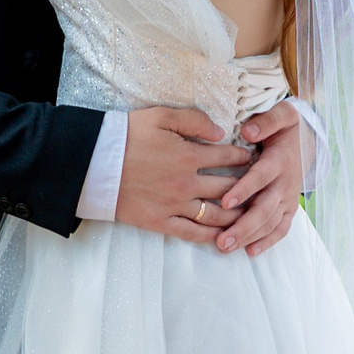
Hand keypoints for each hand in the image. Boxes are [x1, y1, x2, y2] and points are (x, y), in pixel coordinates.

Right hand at [112, 106, 253, 245]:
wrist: (92, 163)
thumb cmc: (125, 135)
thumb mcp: (160, 116)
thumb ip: (194, 121)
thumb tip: (220, 133)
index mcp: (189, 155)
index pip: (228, 157)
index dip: (245, 157)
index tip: (255, 158)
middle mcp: (186, 183)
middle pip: (228, 187)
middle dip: (249, 187)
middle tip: (261, 187)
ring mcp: (174, 205)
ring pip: (216, 214)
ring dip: (237, 215)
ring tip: (251, 214)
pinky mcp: (160, 221)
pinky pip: (192, 233)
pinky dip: (211, 237)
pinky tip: (225, 237)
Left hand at [213, 102, 306, 256]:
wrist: (309, 140)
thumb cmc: (287, 128)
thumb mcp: (283, 115)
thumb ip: (267, 121)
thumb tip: (248, 130)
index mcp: (280, 160)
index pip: (261, 177)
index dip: (245, 190)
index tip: (225, 202)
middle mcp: (285, 183)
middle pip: (265, 208)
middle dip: (244, 226)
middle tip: (222, 239)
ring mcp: (289, 198)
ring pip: (270, 222)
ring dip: (250, 237)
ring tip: (226, 247)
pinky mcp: (290, 207)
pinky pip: (282, 228)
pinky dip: (268, 241)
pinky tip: (250, 252)